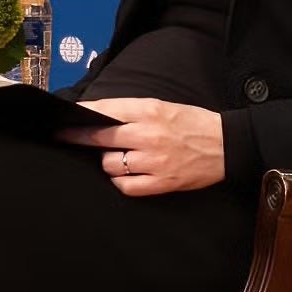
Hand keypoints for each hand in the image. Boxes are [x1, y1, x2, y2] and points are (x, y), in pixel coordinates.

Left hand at [60, 96, 225, 195]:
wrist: (226, 144)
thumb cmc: (191, 123)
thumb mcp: (161, 106)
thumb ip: (131, 111)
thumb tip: (98, 115)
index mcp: (149, 111)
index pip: (106, 111)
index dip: (82, 114)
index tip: (65, 118)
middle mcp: (149, 135)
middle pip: (102, 138)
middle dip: (79, 137)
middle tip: (65, 137)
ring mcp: (155, 161)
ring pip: (111, 164)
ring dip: (106, 161)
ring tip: (113, 157)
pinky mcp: (162, 182)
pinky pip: (126, 186)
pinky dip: (120, 181)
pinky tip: (123, 174)